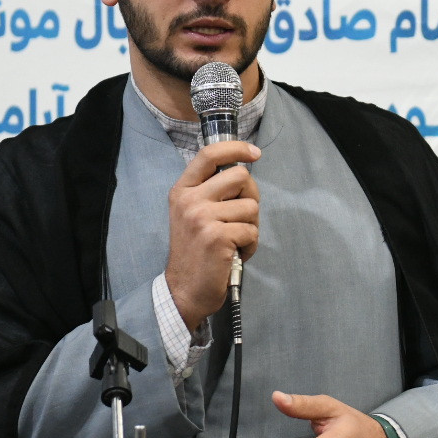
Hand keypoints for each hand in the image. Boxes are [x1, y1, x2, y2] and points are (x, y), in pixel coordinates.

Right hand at [164, 140, 260, 330]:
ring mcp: (202, 218)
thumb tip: (243, 171)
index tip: (254, 153)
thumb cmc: (197, 251)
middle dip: (251, 196)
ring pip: (251, 206)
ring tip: (235, 241)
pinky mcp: (217, 237)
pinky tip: (235, 254)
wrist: (184, 289)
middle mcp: (189, 200)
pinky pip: (252, 231)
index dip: (236, 148)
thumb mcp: (194, 214)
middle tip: (242, 217)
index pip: (209, 154)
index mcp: (183, 190)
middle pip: (240, 176)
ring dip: (251, 227)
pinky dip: (250, 245)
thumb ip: (212, 192)